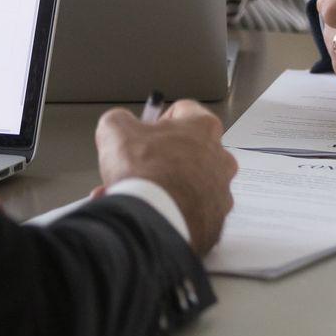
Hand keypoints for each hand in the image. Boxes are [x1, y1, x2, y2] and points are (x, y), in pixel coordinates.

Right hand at [94, 99, 237, 254]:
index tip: (145, 134)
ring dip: (165, 187)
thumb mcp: (115, 130)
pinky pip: (191, 211)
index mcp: (204, 128)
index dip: (158, 121)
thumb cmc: (145, 175)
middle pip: (188, 150)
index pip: (184, 112)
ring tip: (136, 195)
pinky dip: (172, 211)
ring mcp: (220, 192)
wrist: (153, 224)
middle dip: (162, 158)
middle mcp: (220, 158)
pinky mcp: (215, 221)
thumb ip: (119, 119)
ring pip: (189, 184)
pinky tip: (148, 213)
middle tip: (139, 168)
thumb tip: (118, 124)